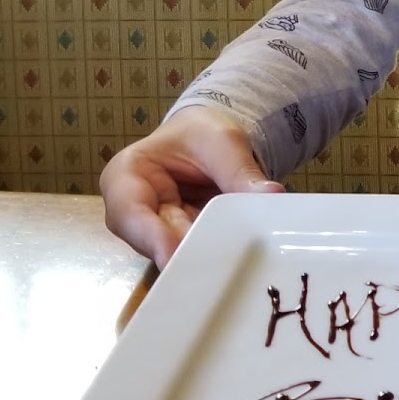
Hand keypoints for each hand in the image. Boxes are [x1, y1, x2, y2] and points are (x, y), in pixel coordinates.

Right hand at [99, 106, 282, 268]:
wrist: (209, 139)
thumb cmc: (202, 134)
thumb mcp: (222, 141)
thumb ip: (240, 170)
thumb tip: (271, 194)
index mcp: (127, 175)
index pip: (128, 211)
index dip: (149, 236)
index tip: (172, 254)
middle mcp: (133, 211)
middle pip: (152, 241)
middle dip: (185, 252)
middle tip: (217, 265)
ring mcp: (157, 231)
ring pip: (176, 253)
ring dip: (204, 257)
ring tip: (233, 262)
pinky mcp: (182, 244)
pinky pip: (198, 254)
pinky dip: (217, 256)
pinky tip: (237, 260)